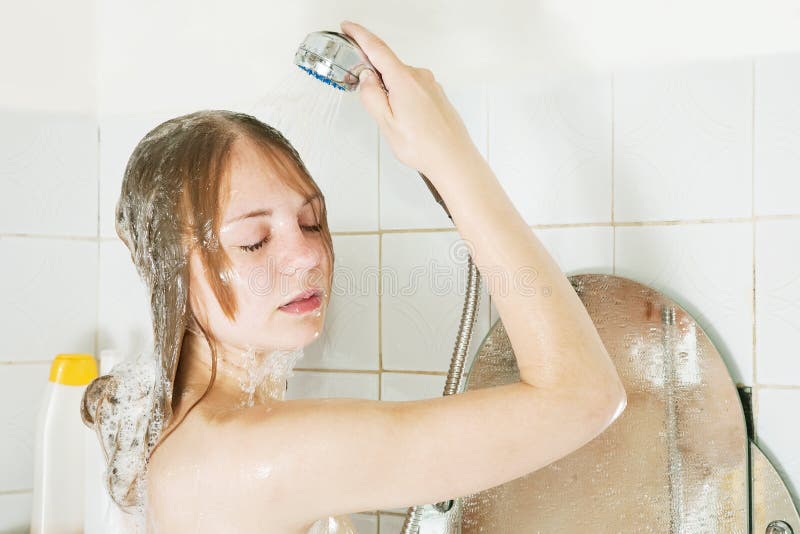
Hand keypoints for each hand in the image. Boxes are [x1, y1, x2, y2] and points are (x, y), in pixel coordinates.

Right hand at [339, 20, 480, 178]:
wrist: (454, 159)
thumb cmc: (425, 146)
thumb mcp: (386, 123)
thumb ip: (371, 96)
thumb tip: (366, 77)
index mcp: (404, 80)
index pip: (377, 49)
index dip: (359, 35)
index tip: (348, 27)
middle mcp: (420, 77)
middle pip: (388, 66)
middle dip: (374, 77)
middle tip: (369, 101)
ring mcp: (431, 85)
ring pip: (400, 80)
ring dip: (390, 93)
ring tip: (394, 122)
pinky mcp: (436, 94)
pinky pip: (412, 88)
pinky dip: (403, 98)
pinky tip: (406, 121)